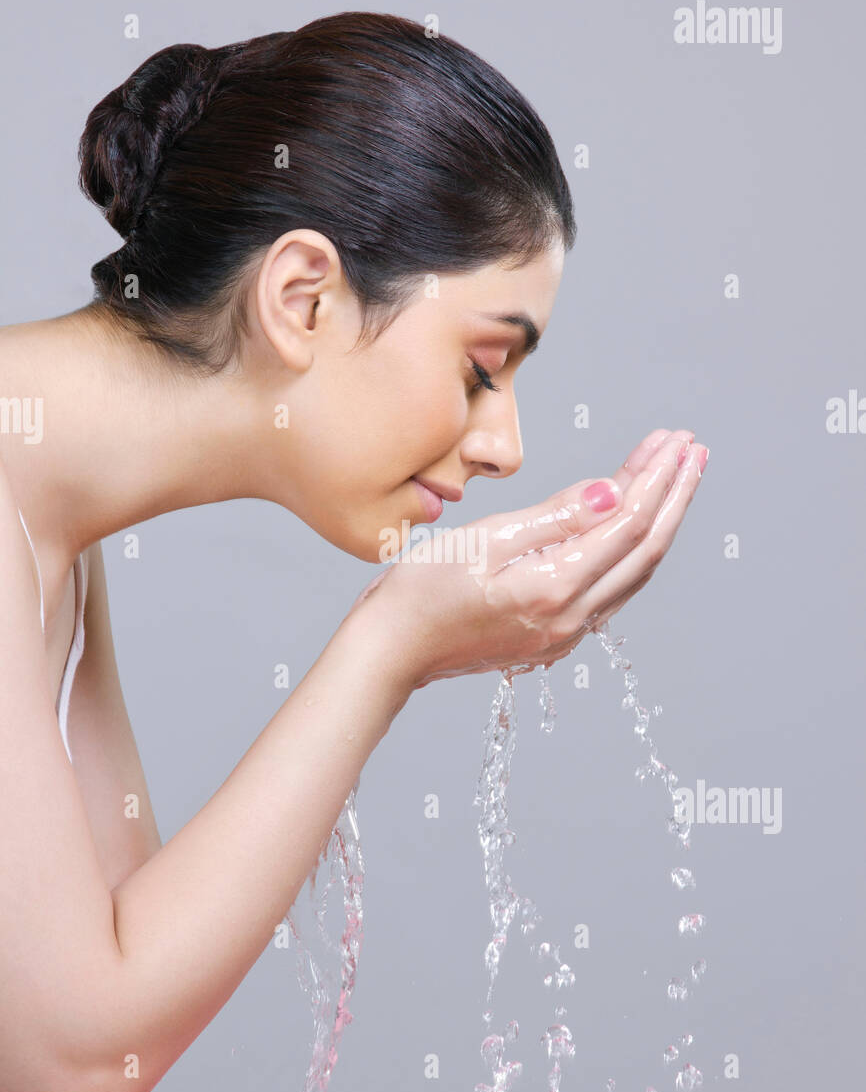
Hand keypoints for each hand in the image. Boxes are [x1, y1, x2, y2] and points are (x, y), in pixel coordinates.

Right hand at [349, 428, 706, 690]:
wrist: (389, 652)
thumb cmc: (420, 591)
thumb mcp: (484, 540)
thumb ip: (554, 518)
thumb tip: (612, 493)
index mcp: (554, 589)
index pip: (629, 524)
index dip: (658, 477)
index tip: (675, 440)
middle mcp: (571, 619)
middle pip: (645, 550)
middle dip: (675, 495)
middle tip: (694, 449)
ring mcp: (564, 634)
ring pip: (632, 573)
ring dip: (660, 522)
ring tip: (676, 477)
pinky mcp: (552, 637)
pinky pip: (609, 590)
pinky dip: (630, 550)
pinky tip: (633, 525)